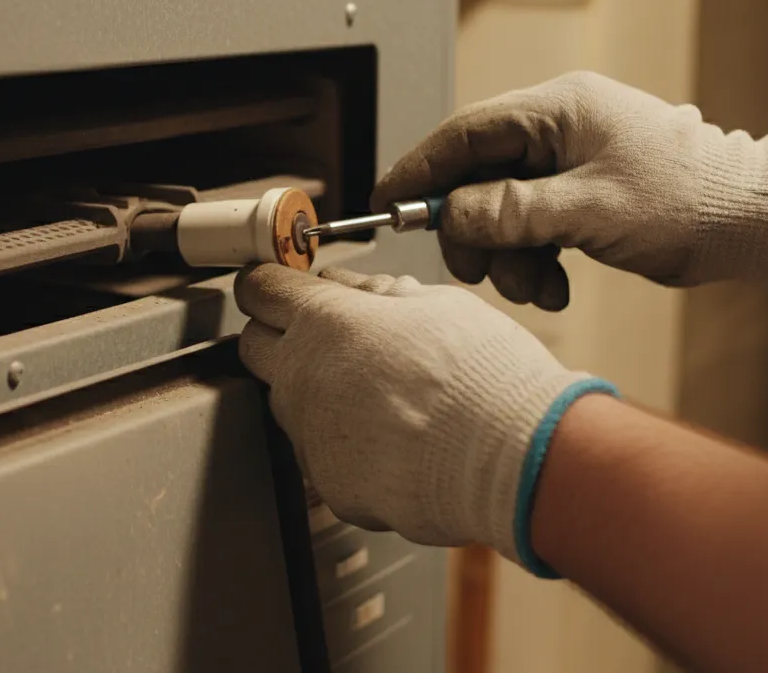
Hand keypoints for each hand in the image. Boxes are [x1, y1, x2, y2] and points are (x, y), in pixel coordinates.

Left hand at [234, 263, 615, 571]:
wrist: (511, 458)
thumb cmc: (484, 376)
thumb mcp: (439, 305)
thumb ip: (384, 297)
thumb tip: (362, 291)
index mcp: (326, 321)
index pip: (260, 289)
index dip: (268, 283)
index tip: (278, 285)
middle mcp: (303, 377)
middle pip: (256, 347)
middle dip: (280, 335)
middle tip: (328, 337)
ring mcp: (310, 436)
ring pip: (292, 405)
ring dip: (320, 394)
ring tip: (384, 397)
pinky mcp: (329, 484)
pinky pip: (325, 455)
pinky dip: (350, 448)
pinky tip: (396, 443)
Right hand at [372, 71, 767, 308]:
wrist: (753, 223)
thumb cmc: (689, 202)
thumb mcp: (590, 211)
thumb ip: (512, 211)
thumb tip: (452, 215)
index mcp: (558, 109)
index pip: (464, 134)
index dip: (420, 171)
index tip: (387, 204)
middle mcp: (558, 129)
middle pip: (477, 178)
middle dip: (474, 231)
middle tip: (479, 270)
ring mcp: (568, 162)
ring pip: (501, 210)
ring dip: (509, 257)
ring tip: (540, 287)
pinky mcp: (579, 195)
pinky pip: (530, 226)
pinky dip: (534, 261)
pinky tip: (557, 285)